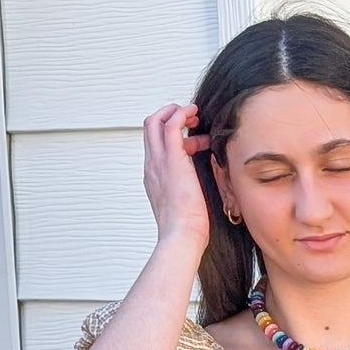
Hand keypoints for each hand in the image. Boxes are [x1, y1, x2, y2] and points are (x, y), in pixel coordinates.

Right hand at [142, 102, 211, 257]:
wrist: (182, 237)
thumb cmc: (187, 229)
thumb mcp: (185, 205)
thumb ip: (188, 190)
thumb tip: (201, 188)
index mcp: (154, 177)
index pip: (155, 144)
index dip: (173, 136)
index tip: (194, 141)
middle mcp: (152, 166)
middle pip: (149, 127)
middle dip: (169, 116)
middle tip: (191, 120)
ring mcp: (159, 161)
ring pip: (155, 121)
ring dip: (175, 112)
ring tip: (195, 118)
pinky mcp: (172, 160)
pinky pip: (171, 125)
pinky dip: (181, 114)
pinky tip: (194, 114)